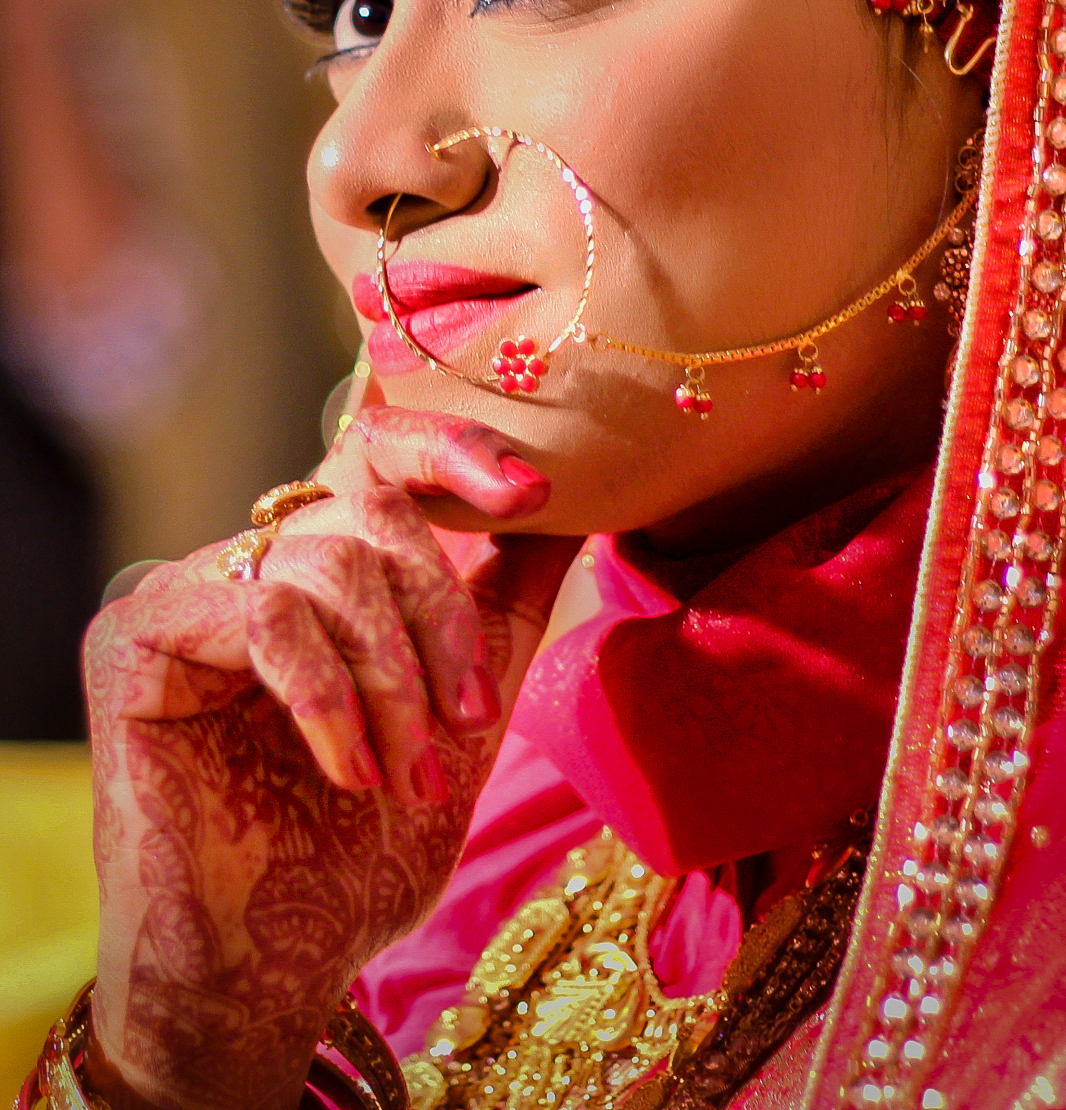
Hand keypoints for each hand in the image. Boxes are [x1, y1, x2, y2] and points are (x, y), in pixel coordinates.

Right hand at [83, 408, 576, 1109]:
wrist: (270, 969)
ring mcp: (187, 592)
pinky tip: (350, 772)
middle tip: (467, 717)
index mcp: (318, 565)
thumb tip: (576, 509)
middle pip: (373, 512)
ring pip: (329, 566)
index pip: (378, 452)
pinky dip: (329, 698)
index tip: (535, 494)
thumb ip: (503, 605)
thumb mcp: (462, 713)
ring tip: (412, 773)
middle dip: (442, 619)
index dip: (456, 449)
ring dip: (395, 679)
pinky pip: (265, 617)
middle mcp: (248, 562)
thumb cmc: (360, 850)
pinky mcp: (136, 637)